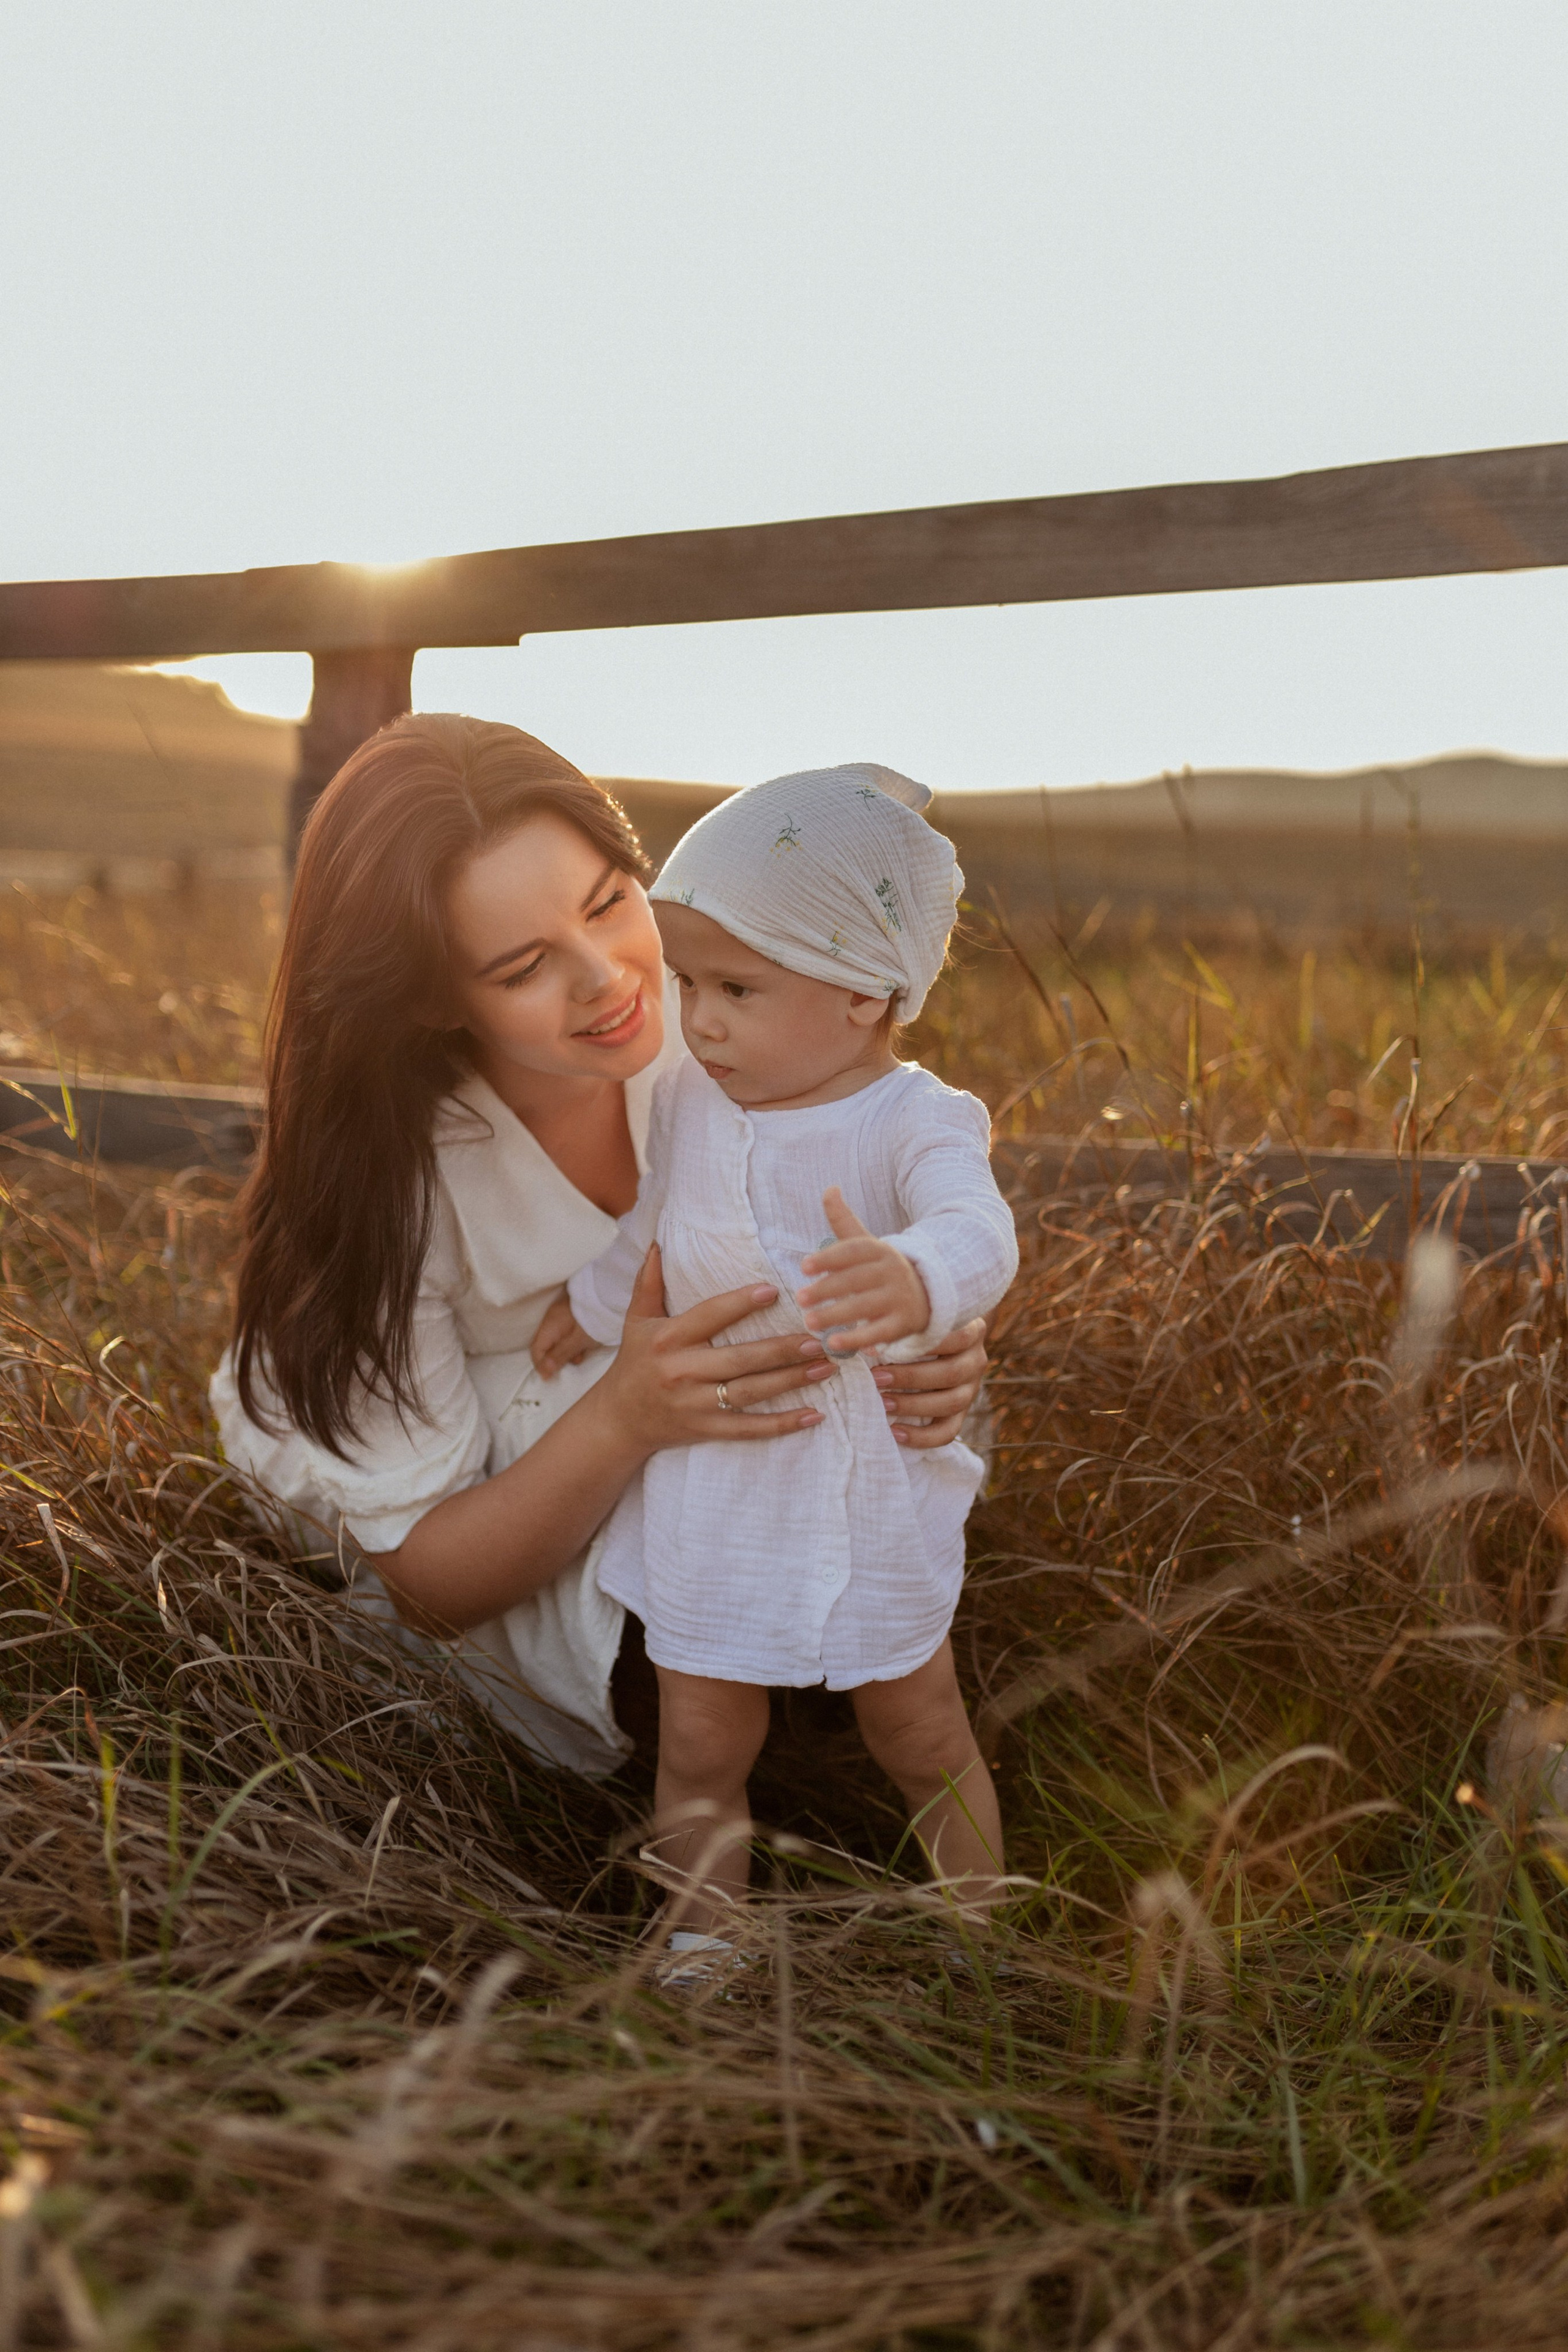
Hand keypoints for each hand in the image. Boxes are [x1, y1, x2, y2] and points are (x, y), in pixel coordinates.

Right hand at [530, 1294, 598, 1378]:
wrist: (611, 1295)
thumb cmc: (595, 1321)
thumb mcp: (579, 1341)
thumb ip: (560, 1355)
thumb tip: (543, 1372)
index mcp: (550, 1325)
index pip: (536, 1349)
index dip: (540, 1365)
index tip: (549, 1379)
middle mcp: (552, 1318)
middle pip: (545, 1344)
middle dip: (554, 1359)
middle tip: (567, 1368)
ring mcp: (561, 1314)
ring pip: (556, 1338)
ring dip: (565, 1351)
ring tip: (580, 1356)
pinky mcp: (572, 1313)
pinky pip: (565, 1331)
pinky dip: (572, 1342)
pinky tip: (584, 1346)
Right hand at [602, 1245, 838, 1449]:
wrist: (619, 1420)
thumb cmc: (634, 1363)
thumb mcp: (636, 1320)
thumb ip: (649, 1283)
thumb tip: (658, 1244)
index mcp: (668, 1339)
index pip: (709, 1316)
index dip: (740, 1303)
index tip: (773, 1291)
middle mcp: (681, 1371)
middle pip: (739, 1358)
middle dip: (781, 1349)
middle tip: (818, 1338)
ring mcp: (695, 1404)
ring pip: (750, 1392)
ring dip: (791, 1381)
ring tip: (825, 1368)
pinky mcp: (706, 1430)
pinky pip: (749, 1429)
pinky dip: (782, 1424)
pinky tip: (813, 1415)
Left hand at [797, 1186, 929, 1353]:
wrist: (929, 1293)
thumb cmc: (883, 1268)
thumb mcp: (866, 1244)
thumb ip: (843, 1220)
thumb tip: (829, 1187)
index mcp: (880, 1250)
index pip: (854, 1251)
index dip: (829, 1257)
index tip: (804, 1266)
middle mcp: (892, 1272)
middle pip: (856, 1280)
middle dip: (827, 1289)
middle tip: (799, 1298)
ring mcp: (899, 1298)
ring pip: (865, 1306)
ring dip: (837, 1315)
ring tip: (809, 1322)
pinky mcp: (903, 1324)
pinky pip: (879, 1333)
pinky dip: (857, 1340)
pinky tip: (834, 1345)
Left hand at [871, 1317, 987, 1448]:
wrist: (948, 1340)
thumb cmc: (925, 1325)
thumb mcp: (922, 1317)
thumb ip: (906, 1325)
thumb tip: (868, 1342)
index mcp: (971, 1332)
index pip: (955, 1338)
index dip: (922, 1345)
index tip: (886, 1347)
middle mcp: (976, 1361)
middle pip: (951, 1373)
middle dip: (910, 1378)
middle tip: (877, 1378)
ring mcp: (971, 1389)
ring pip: (951, 1403)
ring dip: (913, 1405)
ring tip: (883, 1403)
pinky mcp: (962, 1414)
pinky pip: (948, 1432)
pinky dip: (922, 1436)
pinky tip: (895, 1432)